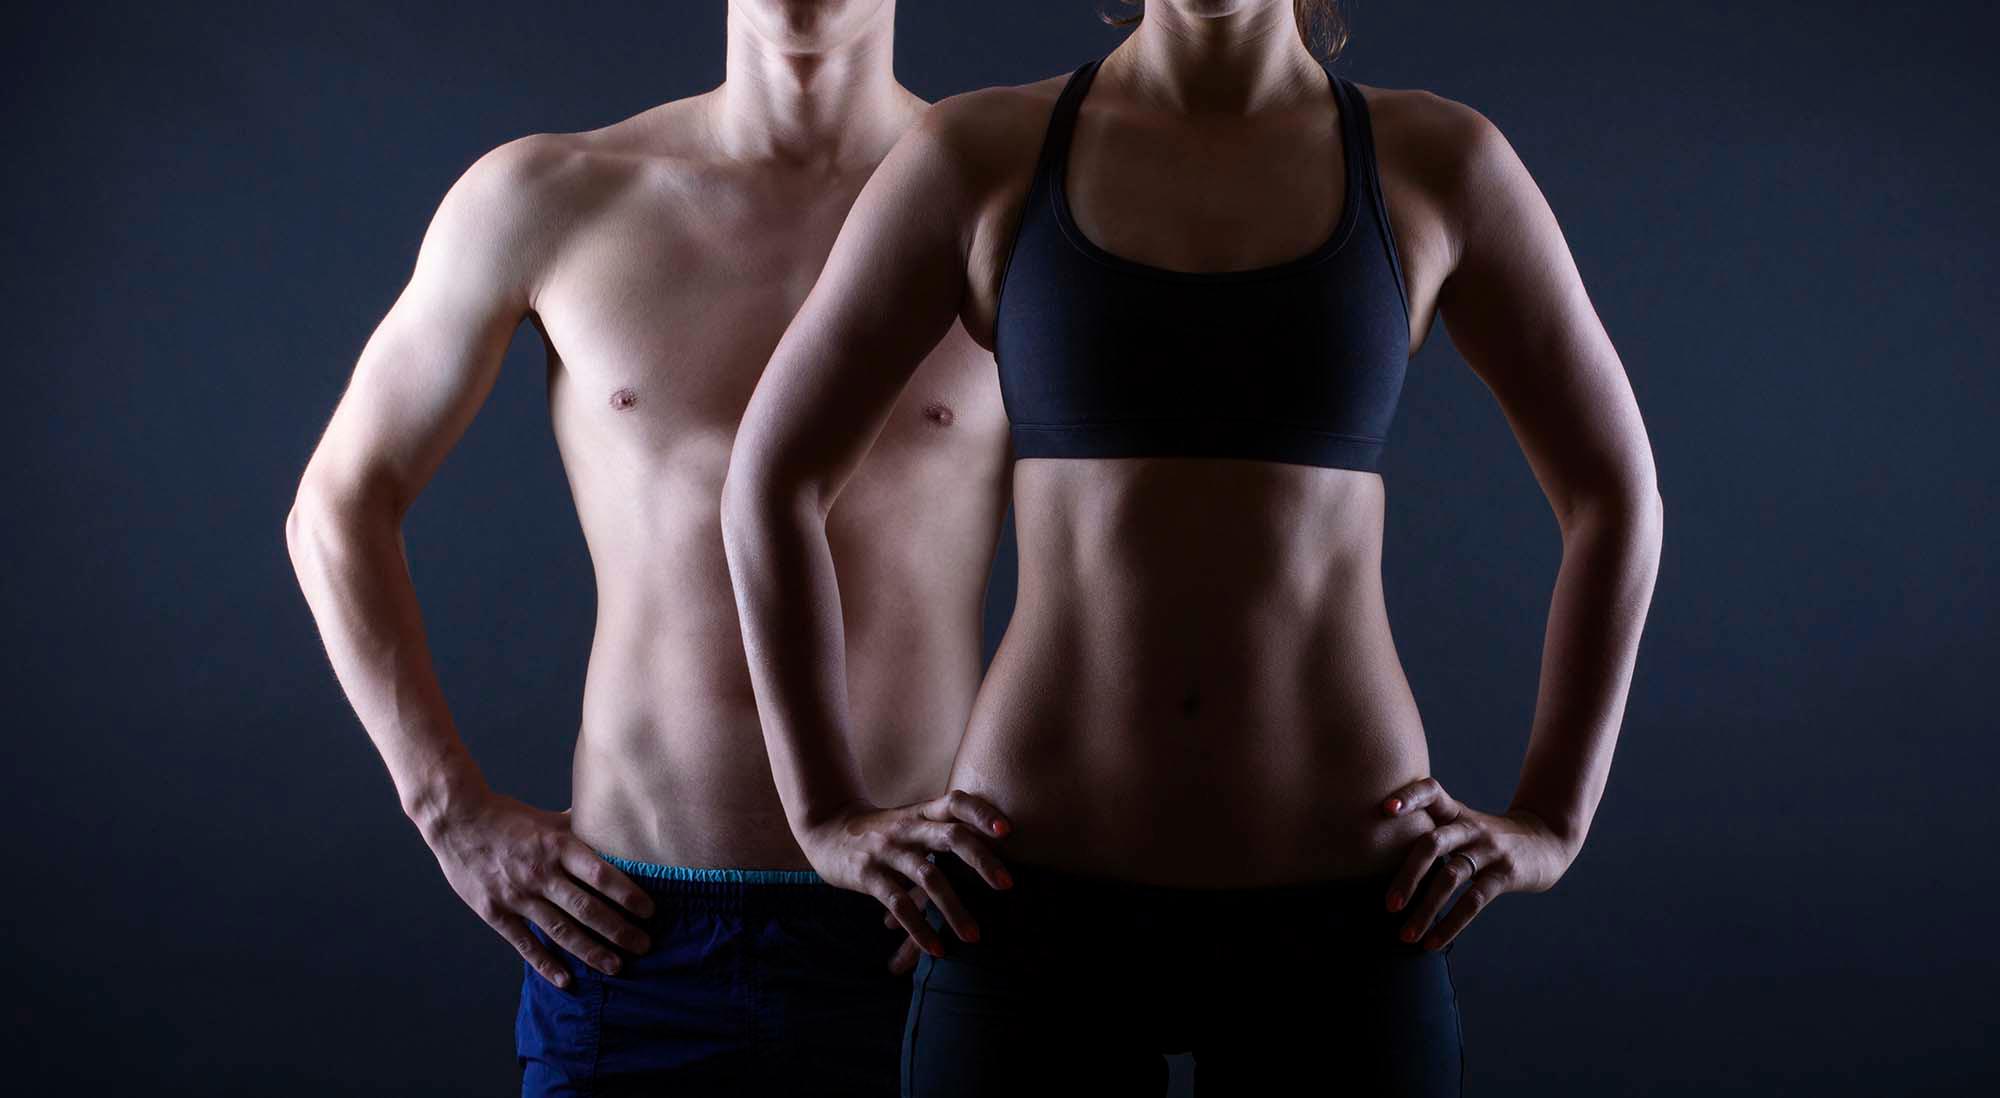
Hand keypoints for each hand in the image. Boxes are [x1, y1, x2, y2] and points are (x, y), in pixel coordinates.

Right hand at [424, 790, 654, 987]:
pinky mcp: (495, 912)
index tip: (649, 910)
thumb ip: (581, 828)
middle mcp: (540, 873)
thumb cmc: (508, 817)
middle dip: (618, 930)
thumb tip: (616, 825)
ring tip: (616, 966)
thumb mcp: (548, 818)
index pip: (600, 874)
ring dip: (590, 951)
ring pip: (560, 929)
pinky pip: (524, 943)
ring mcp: (517, 895)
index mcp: (557, 846)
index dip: (627, 894)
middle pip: (586, 907)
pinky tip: (567, 980)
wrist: (457, 819)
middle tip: (644, 945)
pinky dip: (545, 964)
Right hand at [799, 790, 1013, 961]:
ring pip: (927, 877)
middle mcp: (907, 828)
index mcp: (922, 812)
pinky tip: (936, 950)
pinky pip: (898, 904)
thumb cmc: (882, 829)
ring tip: (974, 937)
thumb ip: (944, 828)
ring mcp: (887, 851)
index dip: (982, 813)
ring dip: (953, 908)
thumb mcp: (911, 819)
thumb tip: (996, 846)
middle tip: (1008, 885)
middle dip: (981, 861)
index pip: (956, 802)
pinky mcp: (867, 875)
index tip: (1008, 830)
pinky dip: (919, 928)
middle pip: (950, 837)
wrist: (826, 828)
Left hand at [1379, 776, 1576, 950]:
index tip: (1385, 809)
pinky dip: (1451, 923)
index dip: (1409, 797)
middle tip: (1388, 905)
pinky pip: (1473, 901)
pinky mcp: (1505, 874)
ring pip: (1451, 878)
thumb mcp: (1461, 822)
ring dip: (1426, 910)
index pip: (1431, 791)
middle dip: (1407, 876)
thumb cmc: (1486, 836)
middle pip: (1432, 844)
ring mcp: (1489, 849)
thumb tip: (1375, 855)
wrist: (1545, 840)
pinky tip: (1433, 942)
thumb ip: (1428, 829)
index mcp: (1455, 810)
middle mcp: (1469, 827)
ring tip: (1405, 935)